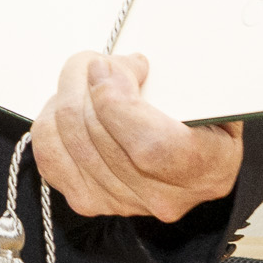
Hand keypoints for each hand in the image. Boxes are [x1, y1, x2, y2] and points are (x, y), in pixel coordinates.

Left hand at [31, 53, 244, 221]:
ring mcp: (121, 202)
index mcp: (207, 167)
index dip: (116, 102)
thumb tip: (131, 64)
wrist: (194, 160)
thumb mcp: (213, 92)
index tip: (106, 67)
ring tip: (89, 79)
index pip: (150, 146)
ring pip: (67, 138)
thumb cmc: (204, 119)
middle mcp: (162, 196)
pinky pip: (49, 150)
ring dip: (69, 94)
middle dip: (87, 82)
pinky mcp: (87, 199)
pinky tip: (75, 105)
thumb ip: (180, 80)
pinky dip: (53, 119)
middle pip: (97, 134)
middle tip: (100, 61)